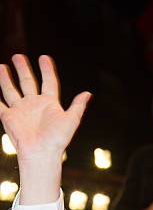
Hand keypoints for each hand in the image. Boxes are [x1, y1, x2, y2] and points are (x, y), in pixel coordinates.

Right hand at [0, 54, 90, 202]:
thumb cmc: (57, 140)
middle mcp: (34, 105)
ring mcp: (20, 110)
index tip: (44, 57)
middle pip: (28, 82)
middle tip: (18, 56)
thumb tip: (88, 94)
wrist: (41, 153)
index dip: (47, 70)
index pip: (48, 82)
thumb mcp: (71, 120)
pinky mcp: (8, 117)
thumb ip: (78, 106)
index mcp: (49, 104)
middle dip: (23, 69)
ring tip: (1, 66)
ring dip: (6, 79)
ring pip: (11, 90)